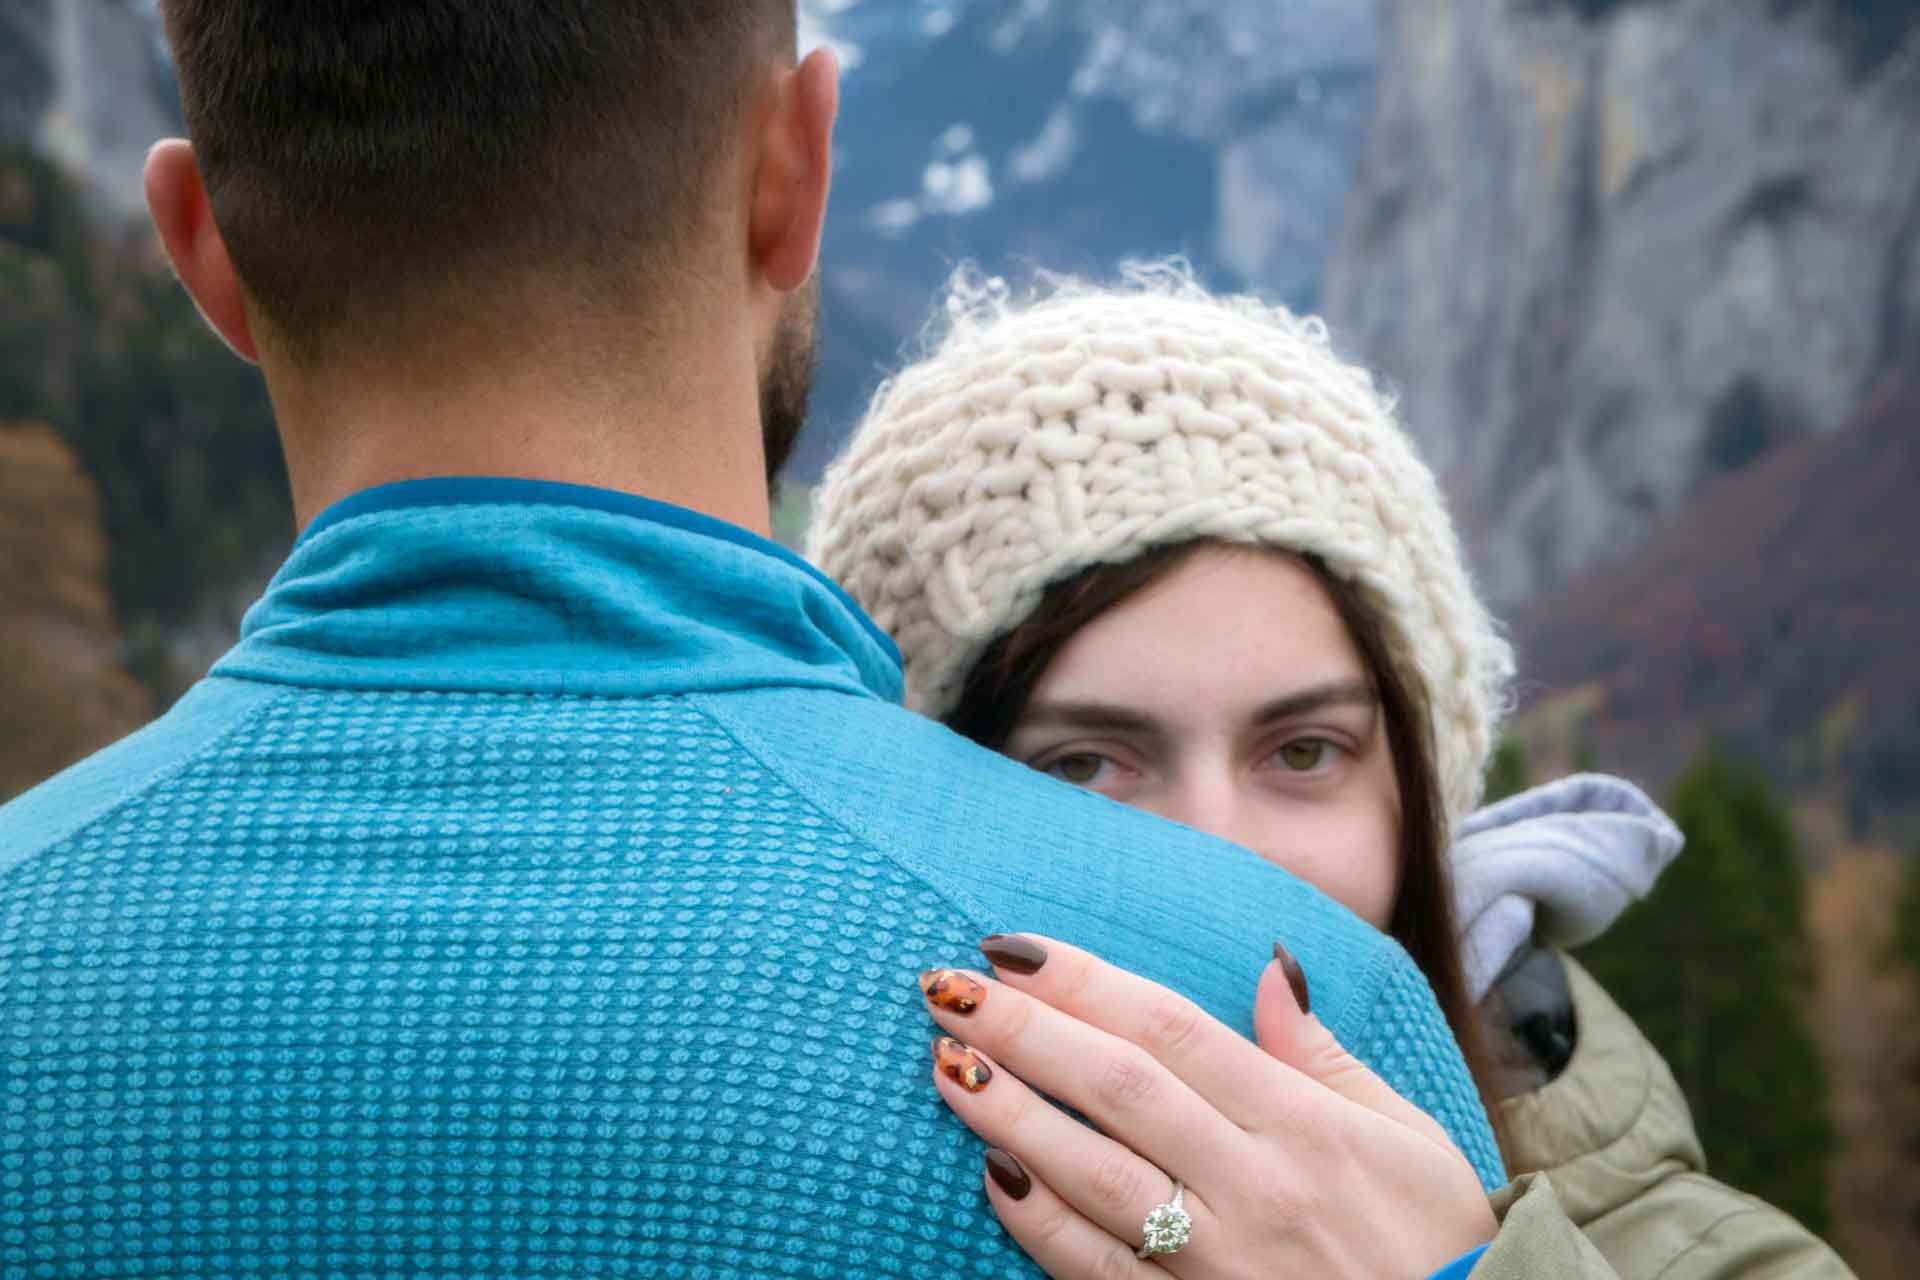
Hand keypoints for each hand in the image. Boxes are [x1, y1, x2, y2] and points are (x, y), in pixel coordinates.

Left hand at [918, 935, 1495, 1277]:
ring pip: (1093, 1175)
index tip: (1011, 947)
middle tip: (944, 985)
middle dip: (1022, 1029)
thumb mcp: (1404, 1132)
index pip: (1169, 1028)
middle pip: (1116, 1086)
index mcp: (1301, 1122)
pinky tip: (993, 1175)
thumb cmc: (1438, 1240)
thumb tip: (1269, 965)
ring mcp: (1220, 1260)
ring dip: (1010, 1114)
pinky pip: (1097, 1272)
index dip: (1082, 980)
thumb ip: (1319, 1051)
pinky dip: (1041, 1225)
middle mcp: (1253, 1184)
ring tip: (947, 1064)